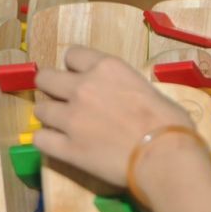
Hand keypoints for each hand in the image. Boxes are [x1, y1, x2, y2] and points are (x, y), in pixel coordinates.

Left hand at [33, 46, 194, 188]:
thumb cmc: (170, 124)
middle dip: (51, 87)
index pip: (73, 54)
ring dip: (50, 116)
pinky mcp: (66, 147)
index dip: (75, 67)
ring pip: (40, 109)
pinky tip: (58, 145)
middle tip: (62, 99)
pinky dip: (47, 141)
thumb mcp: (150, 90)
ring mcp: (71, 118)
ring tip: (62, 126)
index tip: (81, 77)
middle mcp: (83, 88)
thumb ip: (126, 88)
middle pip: (46, 78)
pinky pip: (40, 139)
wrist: (164, 157)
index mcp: (106, 68)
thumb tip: (126, 99)